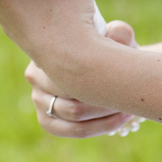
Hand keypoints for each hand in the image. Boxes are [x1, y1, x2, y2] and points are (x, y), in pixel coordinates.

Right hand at [27, 21, 138, 137]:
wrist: (103, 70)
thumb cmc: (107, 50)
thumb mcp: (115, 38)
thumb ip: (118, 33)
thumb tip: (118, 31)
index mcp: (43, 50)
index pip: (67, 68)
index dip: (98, 75)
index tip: (124, 77)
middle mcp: (34, 75)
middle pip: (69, 92)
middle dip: (102, 96)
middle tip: (128, 95)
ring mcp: (37, 99)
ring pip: (73, 114)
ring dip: (104, 113)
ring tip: (127, 107)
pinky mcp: (46, 120)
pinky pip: (73, 130)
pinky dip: (99, 127)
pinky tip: (119, 121)